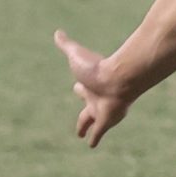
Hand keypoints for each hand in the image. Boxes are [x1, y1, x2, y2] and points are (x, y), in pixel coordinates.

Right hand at [56, 30, 133, 147]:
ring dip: (87, 127)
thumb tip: (57, 32)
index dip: (79, 87)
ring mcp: (101, 110)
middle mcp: (96, 98)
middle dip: (83, 111)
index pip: (81, 87)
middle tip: (80, 118)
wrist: (117, 79)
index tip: (77, 86)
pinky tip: (92, 144)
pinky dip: (95, 138)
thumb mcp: (76, 54)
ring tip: (83, 135)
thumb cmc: (97, 67)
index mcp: (89, 84)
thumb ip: (67, 44)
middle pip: (87, 106)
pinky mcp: (105, 122)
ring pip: (92, 121)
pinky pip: (98, 132)